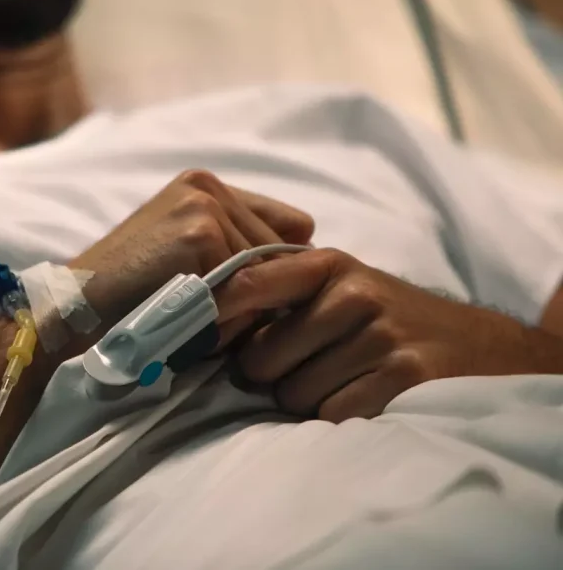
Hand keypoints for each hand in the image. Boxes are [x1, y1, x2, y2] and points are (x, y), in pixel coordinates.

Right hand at [67, 170, 313, 354]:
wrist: (75, 309)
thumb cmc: (130, 296)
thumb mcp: (185, 257)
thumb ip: (236, 247)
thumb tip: (311, 258)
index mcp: (203, 185)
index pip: (289, 225)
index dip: (272, 268)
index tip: (246, 297)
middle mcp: (207, 185)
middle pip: (283, 248)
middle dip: (261, 288)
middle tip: (211, 313)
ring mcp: (204, 205)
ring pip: (268, 269)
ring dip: (246, 304)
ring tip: (197, 317)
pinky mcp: (200, 233)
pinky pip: (248, 285)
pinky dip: (229, 314)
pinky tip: (192, 320)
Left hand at [215, 248, 562, 421]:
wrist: (481, 347)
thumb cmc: (389, 321)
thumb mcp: (339, 288)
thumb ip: (280, 296)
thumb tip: (205, 324)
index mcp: (326, 265)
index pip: (246, 284)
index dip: (215, 317)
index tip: (203, 339)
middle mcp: (352, 293)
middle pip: (261, 358)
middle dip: (270, 377)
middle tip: (300, 372)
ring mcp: (379, 333)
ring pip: (293, 393)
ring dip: (305, 401)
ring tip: (338, 384)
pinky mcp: (403, 374)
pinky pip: (332, 414)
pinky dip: (337, 418)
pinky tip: (360, 401)